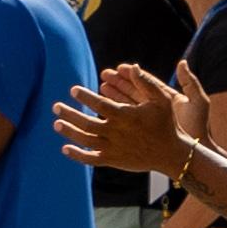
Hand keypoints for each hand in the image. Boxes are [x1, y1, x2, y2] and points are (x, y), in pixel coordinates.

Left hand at [56, 62, 186, 176]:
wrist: (170, 153)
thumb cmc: (165, 124)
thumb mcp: (162, 100)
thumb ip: (146, 83)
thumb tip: (133, 66)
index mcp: (126, 116)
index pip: (100, 105)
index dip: (86, 97)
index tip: (73, 90)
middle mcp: (116, 132)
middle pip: (87, 123)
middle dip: (69, 114)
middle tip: (55, 106)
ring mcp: (113, 148)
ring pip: (86, 140)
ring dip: (69, 132)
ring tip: (56, 124)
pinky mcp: (113, 160)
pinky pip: (91, 158)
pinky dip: (77, 155)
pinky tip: (65, 148)